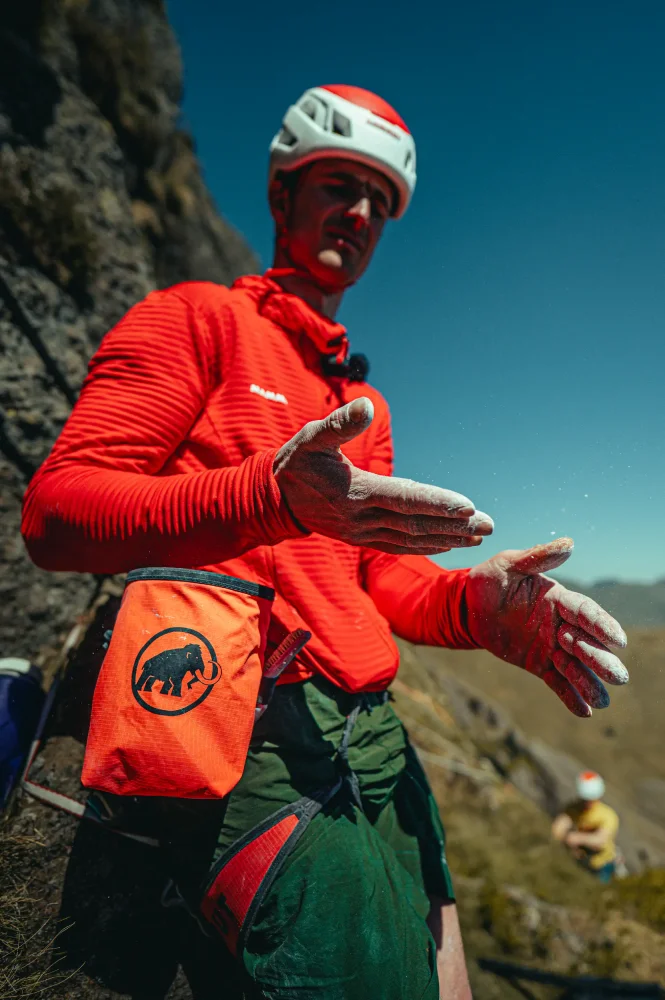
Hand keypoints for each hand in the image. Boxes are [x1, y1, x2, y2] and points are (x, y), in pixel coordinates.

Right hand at [274, 397, 493, 554]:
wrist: (272, 499)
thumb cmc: (295, 462)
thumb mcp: (311, 436)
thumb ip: (340, 423)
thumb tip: (366, 406)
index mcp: (355, 491)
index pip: (404, 499)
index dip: (437, 503)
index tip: (469, 506)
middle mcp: (361, 517)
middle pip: (416, 524)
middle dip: (455, 525)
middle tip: (489, 524)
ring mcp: (362, 532)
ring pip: (411, 538)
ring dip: (447, 538)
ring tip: (479, 537)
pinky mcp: (362, 539)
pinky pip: (399, 546)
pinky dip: (426, 546)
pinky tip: (449, 544)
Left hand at [465, 537, 627, 716]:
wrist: (468, 606)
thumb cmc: (490, 580)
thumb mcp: (508, 564)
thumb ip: (536, 557)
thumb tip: (569, 543)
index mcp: (558, 599)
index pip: (585, 612)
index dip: (602, 625)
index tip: (618, 640)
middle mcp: (561, 624)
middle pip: (586, 643)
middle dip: (601, 659)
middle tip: (618, 676)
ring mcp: (552, 646)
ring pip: (575, 666)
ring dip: (590, 682)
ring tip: (603, 701)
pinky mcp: (539, 664)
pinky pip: (557, 682)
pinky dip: (570, 696)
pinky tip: (584, 711)